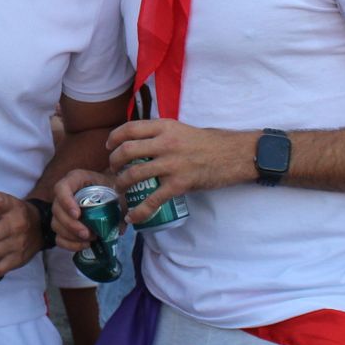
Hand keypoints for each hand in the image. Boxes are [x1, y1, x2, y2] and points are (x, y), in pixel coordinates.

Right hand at [50, 169, 117, 251]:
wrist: (113, 194)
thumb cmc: (114, 189)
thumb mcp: (118, 191)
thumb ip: (120, 205)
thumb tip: (120, 228)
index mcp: (76, 179)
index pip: (61, 188)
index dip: (66, 202)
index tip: (78, 214)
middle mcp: (65, 194)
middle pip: (57, 210)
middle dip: (71, 225)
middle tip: (87, 234)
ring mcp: (62, 210)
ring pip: (56, 225)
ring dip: (72, 236)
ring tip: (90, 239)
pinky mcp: (64, 225)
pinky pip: (59, 238)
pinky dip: (70, 244)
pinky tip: (85, 245)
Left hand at [108, 120, 255, 225]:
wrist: (235, 154)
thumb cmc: (210, 142)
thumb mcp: (182, 129)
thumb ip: (162, 134)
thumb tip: (140, 143)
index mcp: (165, 127)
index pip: (130, 128)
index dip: (114, 138)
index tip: (109, 146)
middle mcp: (165, 143)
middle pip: (127, 151)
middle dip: (114, 162)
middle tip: (113, 169)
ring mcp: (172, 164)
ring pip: (135, 174)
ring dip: (122, 184)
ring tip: (120, 189)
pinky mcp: (179, 184)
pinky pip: (152, 200)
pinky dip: (139, 211)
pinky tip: (132, 217)